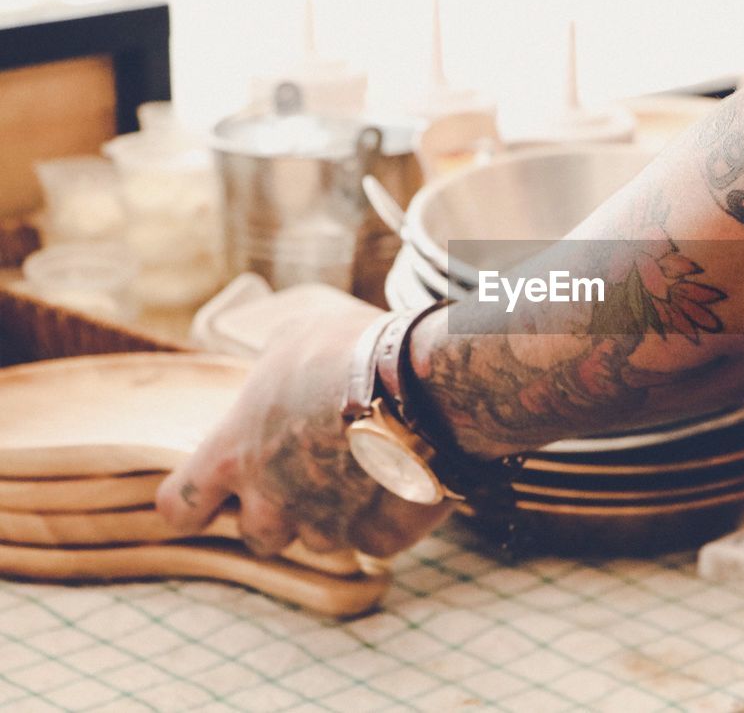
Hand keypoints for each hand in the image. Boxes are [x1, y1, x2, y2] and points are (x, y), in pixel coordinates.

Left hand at [157, 308, 451, 556]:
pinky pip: (372, 539)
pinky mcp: (377, 538)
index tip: (215, 496)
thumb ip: (270, 376)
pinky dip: (384, 517)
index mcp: (235, 453)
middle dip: (278, 513)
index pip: (179, 506)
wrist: (425, 384)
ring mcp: (325, 526)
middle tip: (310, 473)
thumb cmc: (351, 353)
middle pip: (256, 535)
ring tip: (365, 467)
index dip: (195, 504)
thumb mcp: (294, 341)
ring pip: (320, 540)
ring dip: (334, 515)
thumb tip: (271, 379)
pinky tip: (403, 477)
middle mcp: (271, 501)